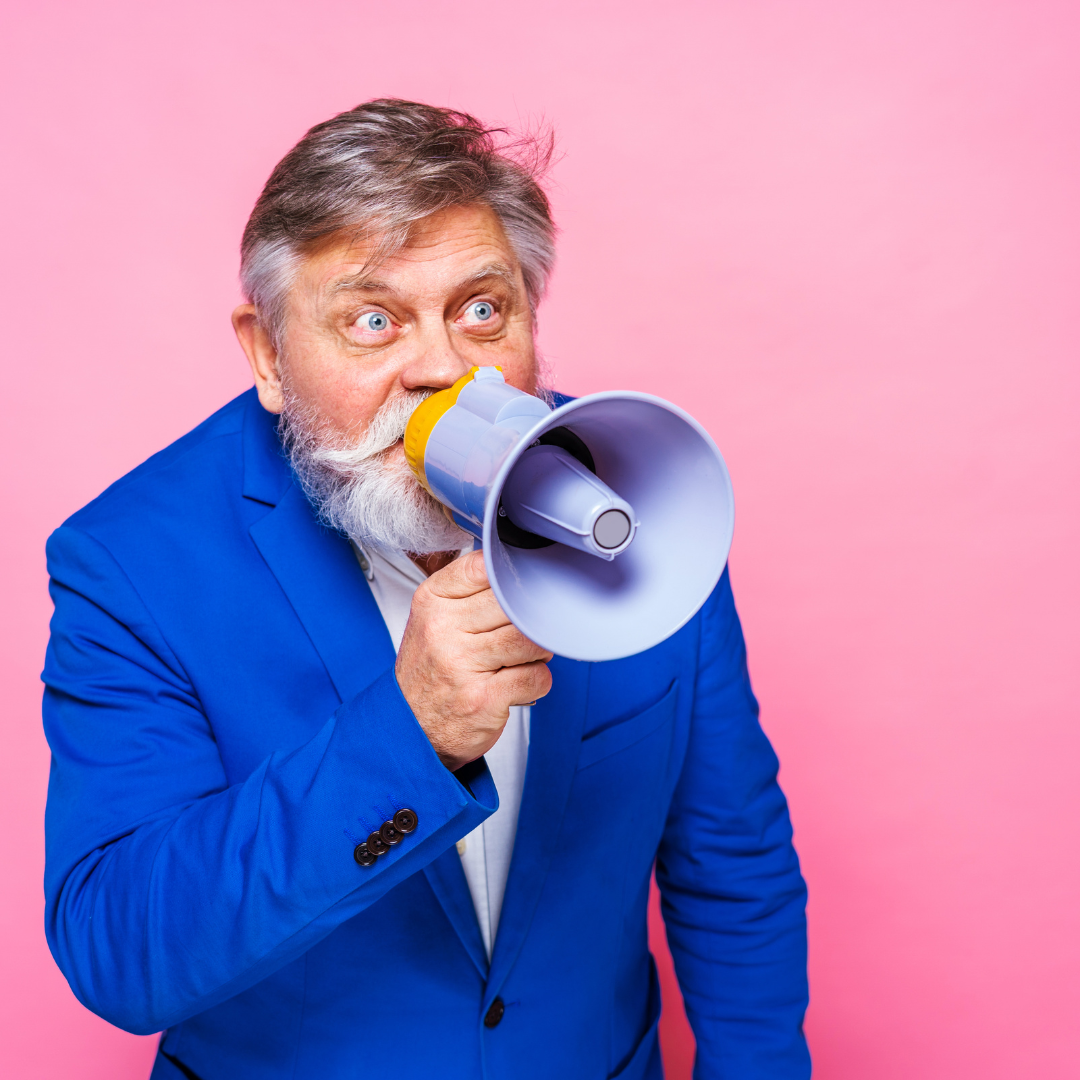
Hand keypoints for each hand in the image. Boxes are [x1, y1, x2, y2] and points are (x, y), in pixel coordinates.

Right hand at [395, 550, 553, 770]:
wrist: (410, 728)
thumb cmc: (429, 672)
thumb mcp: (433, 619)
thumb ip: (470, 593)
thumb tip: (517, 572)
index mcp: (432, 602)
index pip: (484, 568)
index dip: (511, 577)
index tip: (518, 589)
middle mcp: (443, 629)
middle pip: (514, 604)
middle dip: (530, 618)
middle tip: (527, 629)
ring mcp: (463, 664)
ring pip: (530, 639)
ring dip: (538, 650)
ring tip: (525, 656)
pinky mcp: (483, 698)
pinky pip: (536, 677)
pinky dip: (537, 680)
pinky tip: (518, 683)